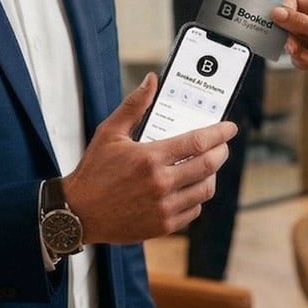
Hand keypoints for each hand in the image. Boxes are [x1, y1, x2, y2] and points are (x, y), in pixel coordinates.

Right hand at [61, 73, 237, 244]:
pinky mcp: (162, 226)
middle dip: (221, 152)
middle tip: (222, 146)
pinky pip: (193, 211)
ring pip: (205, 190)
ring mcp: (163, 208)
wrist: (78, 212)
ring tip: (207, 165)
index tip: (229, 128)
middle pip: (208, 166)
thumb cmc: (93, 171)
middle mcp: (160, 184)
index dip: (219, 133)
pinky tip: (191, 187)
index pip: (197, 143)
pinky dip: (198, 198)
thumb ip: (134, 105)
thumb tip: (152, 81)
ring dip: (212, 175)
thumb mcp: (109, 133)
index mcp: (150, 158)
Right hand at [272, 0, 307, 106]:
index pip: (294, 0)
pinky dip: (303, 62)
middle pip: (288, 22)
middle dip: (290, 37)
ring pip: (290, 41)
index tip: (279, 23)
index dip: (285, 10)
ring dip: (298, 52)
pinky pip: (296, 56)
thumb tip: (276, 12)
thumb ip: (300, 22)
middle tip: (294, 48)